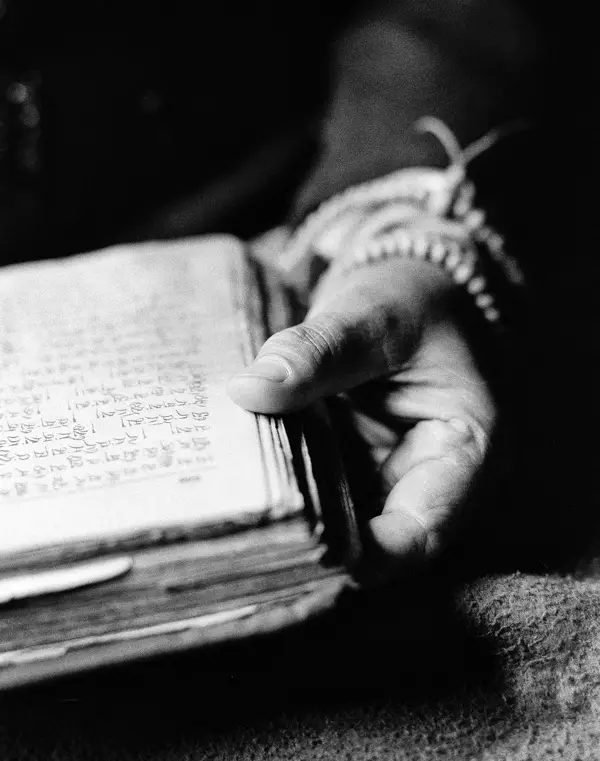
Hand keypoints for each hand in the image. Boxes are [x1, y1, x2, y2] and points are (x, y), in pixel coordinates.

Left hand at [227, 255, 495, 568]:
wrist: (412, 293)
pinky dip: (290, 491)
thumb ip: (317, 352)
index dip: (362, 554)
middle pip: (377, 542)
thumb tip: (249, 390)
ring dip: (295, 519)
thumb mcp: (373, 315)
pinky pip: (323, 497)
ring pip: (342, 526)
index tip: (294, 546)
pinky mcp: (361, 471)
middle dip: (315, 541)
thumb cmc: (414, 300)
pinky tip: (247, 480)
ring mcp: (394, 480)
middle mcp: (435, 482)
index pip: (420, 534)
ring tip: (239, 509)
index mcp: (469, 453)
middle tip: (248, 531)